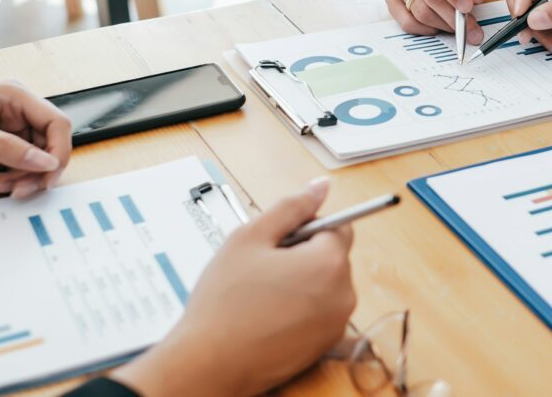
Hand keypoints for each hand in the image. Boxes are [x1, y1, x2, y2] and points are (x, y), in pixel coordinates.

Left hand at [0, 82, 71, 198]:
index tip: (47, 177)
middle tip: (15, 190)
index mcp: (15, 95)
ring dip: (19, 178)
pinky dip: (7, 178)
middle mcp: (18, 110)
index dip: (58, 152)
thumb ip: (8, 149)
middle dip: (34, 171)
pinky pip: (19, 166)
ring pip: (36, 159)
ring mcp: (11, 127)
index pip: (57, 123)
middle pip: (49, 144)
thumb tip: (46, 163)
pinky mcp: (3, 144)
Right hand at [113, 179, 355, 396]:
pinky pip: (319, 313)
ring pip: (325, 285)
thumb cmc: (224, 303)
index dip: (308, 227)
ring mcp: (336, 324)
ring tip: (262, 293)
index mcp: (330, 263)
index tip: (279, 239)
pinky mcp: (325, 346)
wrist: (208, 365)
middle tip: (263, 267)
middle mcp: (343, 295)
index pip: (339, 225)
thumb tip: (320, 186)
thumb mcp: (250, 237)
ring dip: (302, 281)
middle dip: (304, 254)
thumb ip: (291, 207)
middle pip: (332, 256)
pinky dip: (300, 309)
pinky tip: (267, 315)